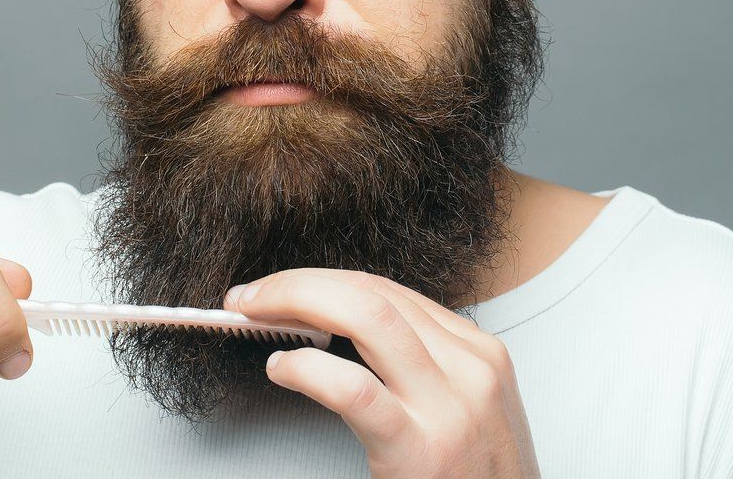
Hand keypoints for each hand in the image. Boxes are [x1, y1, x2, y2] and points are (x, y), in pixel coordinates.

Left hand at [223, 268, 540, 477]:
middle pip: (372, 292)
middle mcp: (471, 367)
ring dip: (295, 303)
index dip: (324, 282)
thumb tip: (338, 329)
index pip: (388, 291)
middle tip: (252, 294)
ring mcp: (450, 406)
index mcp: (479, 352)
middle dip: (302, 282)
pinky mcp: (422, 449)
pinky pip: (353, 388)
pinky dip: (306, 367)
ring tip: (254, 315)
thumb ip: (421, 366)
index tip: (283, 289)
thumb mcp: (465, 409)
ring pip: (365, 317)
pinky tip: (281, 367)